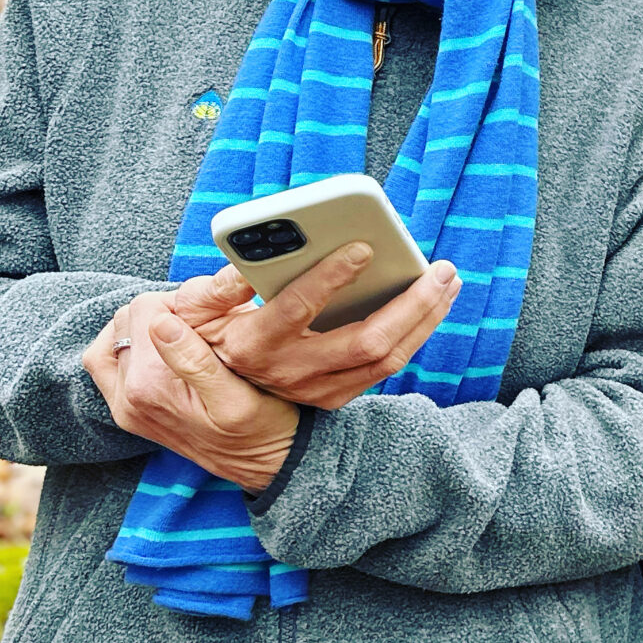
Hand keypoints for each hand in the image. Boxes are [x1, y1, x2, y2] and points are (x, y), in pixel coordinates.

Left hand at [84, 297, 299, 492]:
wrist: (263, 468)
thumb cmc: (262, 429)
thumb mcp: (239, 396)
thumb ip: (195, 360)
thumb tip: (160, 323)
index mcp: (151, 385)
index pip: (144, 308)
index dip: (178, 300)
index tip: (207, 315)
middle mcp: (127, 397)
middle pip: (125, 319)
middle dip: (159, 312)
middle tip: (197, 324)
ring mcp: (123, 406)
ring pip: (112, 338)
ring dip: (142, 326)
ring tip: (178, 332)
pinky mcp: (127, 411)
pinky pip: (106, 364)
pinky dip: (126, 346)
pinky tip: (158, 348)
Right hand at [174, 246, 460, 409]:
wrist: (212, 394)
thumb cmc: (206, 334)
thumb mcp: (194, 310)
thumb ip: (216, 287)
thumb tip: (246, 262)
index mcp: (254, 344)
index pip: (298, 309)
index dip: (330, 277)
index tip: (363, 247)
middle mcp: (290, 372)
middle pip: (367, 342)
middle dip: (412, 304)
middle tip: (441, 269)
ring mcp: (318, 390)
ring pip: (387, 359)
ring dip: (425, 319)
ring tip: (448, 282)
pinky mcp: (336, 395)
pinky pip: (388, 366)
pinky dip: (415, 333)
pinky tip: (432, 304)